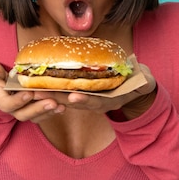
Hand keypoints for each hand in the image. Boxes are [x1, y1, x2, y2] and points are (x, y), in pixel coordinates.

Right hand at [0, 57, 65, 122]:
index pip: (7, 104)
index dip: (18, 101)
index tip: (28, 93)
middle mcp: (9, 105)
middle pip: (22, 113)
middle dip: (37, 108)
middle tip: (52, 102)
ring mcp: (20, 107)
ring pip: (34, 115)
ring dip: (47, 111)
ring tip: (60, 105)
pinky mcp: (30, 105)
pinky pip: (40, 112)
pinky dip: (52, 111)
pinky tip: (63, 105)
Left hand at [32, 63, 156, 120]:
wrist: (136, 87)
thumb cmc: (139, 80)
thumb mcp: (143, 80)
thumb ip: (143, 80)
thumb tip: (143, 76)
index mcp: (112, 100)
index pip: (97, 102)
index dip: (86, 100)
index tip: (74, 96)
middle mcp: (98, 103)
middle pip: (76, 102)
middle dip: (58, 98)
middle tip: (41, 93)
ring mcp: (90, 99)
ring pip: (67, 99)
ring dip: (50, 94)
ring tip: (34, 90)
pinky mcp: (83, 93)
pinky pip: (66, 94)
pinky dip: (53, 90)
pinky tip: (40, 85)